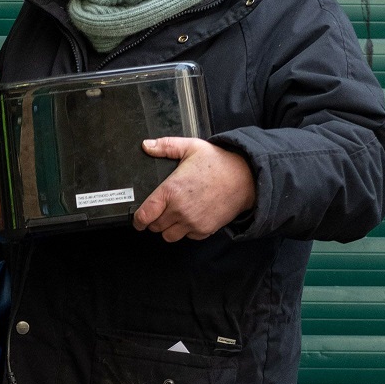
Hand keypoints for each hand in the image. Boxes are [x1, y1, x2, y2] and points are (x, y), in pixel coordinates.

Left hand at [134, 138, 255, 242]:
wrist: (246, 178)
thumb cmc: (219, 163)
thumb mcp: (191, 147)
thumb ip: (166, 146)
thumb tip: (146, 145)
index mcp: (171, 191)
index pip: (145, 215)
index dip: (138, 220)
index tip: (138, 220)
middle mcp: (179, 210)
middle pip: (155, 227)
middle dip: (154, 221)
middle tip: (161, 210)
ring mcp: (192, 222)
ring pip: (169, 236)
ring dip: (168, 228)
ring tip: (175, 215)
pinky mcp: (204, 230)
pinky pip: (187, 237)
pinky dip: (186, 231)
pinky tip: (191, 217)